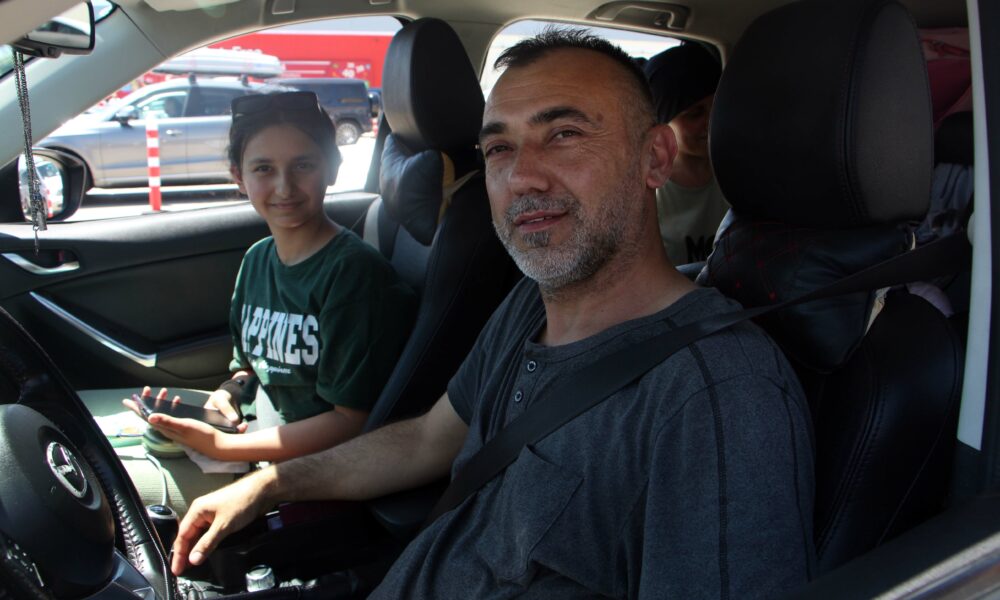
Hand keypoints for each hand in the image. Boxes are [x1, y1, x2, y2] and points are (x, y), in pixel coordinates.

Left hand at [122, 386, 249, 434]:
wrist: (216, 445)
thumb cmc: (202, 435)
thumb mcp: (184, 426)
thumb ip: (167, 421)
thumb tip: (149, 416)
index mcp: (166, 428)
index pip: (147, 417)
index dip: (137, 408)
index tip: (127, 401)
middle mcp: (168, 429)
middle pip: (152, 414)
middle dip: (147, 402)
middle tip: (144, 391)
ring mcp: (176, 429)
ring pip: (162, 414)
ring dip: (161, 402)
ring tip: (162, 392)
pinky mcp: (183, 428)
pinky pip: (172, 415)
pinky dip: (172, 407)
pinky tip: (178, 402)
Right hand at [171, 471, 272, 574]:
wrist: (263, 490)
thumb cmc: (242, 501)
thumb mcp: (223, 526)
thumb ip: (207, 543)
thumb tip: (193, 559)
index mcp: (197, 510)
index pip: (182, 535)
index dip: (178, 554)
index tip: (177, 569)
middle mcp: (202, 512)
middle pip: (189, 535)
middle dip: (185, 552)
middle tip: (183, 570)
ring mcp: (212, 514)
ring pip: (199, 534)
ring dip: (195, 548)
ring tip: (192, 565)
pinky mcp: (222, 518)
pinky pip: (209, 533)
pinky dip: (205, 543)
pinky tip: (206, 552)